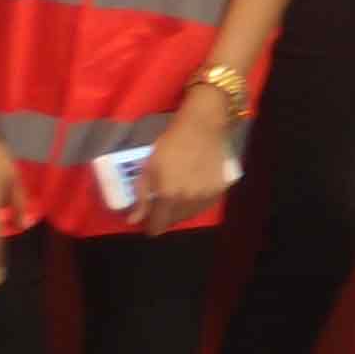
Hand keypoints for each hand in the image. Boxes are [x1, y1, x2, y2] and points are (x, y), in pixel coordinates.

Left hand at [135, 101, 232, 234]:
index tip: (148, 220)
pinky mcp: (220, 189)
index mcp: (169, 196)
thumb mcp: (148, 169)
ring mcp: (207, 195)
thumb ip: (141, 197)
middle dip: (166, 216)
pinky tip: (193, 191)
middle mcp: (189, 201)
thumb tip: (134, 221)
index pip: (159, 226)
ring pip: (191, 214)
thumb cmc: (170, 145)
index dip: (151, 226)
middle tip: (161, 204)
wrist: (201, 127)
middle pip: (175, 221)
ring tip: (177, 197)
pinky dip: (197, 203)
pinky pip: (205, 204)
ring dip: (181, 211)